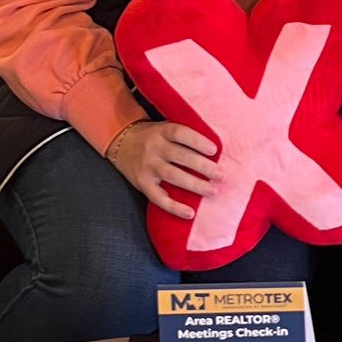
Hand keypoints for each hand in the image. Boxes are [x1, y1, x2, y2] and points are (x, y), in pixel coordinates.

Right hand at [106, 119, 222, 219]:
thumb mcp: (164, 128)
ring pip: (173, 176)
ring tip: (213, 191)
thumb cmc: (152, 137)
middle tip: (221, 175)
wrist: (120, 143)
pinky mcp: (142, 183)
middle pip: (180, 156)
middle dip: (203, 167)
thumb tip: (215, 149)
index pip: (180, 133)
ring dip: (194, 185)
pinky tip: (190, 213)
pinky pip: (158, 198)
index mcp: (161, 132)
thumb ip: (183, 135)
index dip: (197, 141)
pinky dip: (174, 207)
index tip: (215, 151)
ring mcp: (147, 166)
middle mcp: (154, 148)